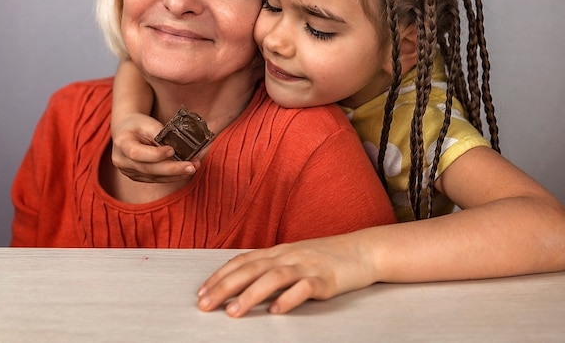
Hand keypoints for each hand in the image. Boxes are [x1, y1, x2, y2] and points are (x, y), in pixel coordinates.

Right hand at [111, 113, 199, 183]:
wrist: (126, 130)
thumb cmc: (138, 124)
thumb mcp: (147, 122)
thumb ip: (159, 134)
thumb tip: (176, 147)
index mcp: (122, 143)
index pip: (137, 153)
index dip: (155, 154)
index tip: (172, 150)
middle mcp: (122, 161)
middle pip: (148, 169)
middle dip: (173, 169)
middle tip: (191, 166)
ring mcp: (129, 171)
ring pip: (154, 176)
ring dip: (176, 174)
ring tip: (193, 168)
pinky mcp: (138, 177)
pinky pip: (156, 179)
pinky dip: (171, 176)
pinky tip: (184, 172)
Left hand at [197, 232, 378, 316]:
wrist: (362, 250)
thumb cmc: (326, 257)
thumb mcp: (295, 258)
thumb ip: (273, 267)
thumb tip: (244, 283)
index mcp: (280, 251)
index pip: (244, 261)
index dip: (220, 275)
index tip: (201, 292)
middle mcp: (289, 255)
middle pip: (252, 269)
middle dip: (224, 286)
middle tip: (204, 305)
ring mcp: (307, 265)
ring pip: (273, 277)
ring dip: (250, 295)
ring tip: (232, 312)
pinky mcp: (326, 279)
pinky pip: (305, 288)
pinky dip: (288, 298)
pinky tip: (276, 311)